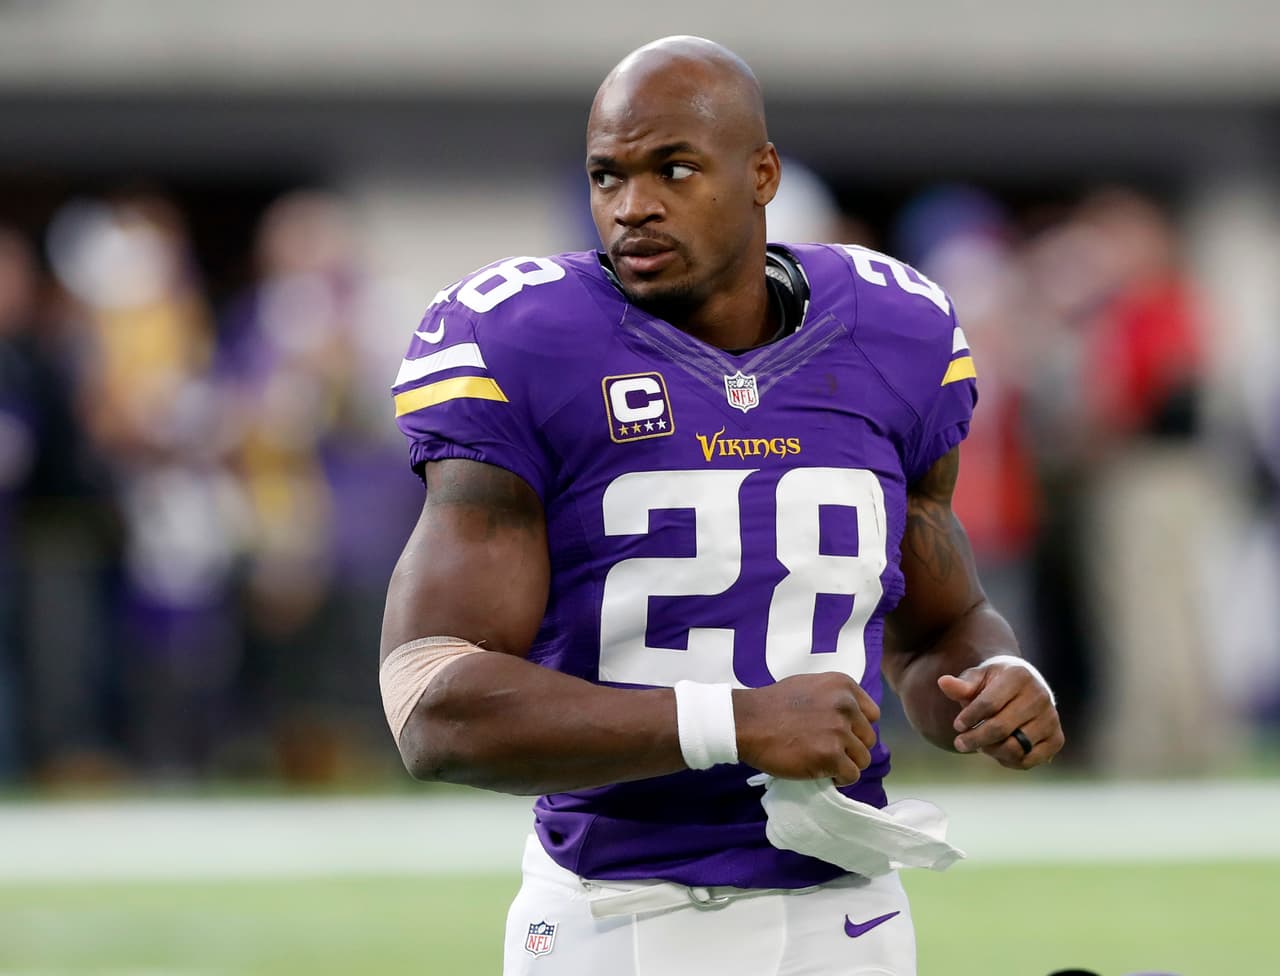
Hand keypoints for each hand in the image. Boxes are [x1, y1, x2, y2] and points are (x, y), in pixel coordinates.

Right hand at [734, 673, 879, 786]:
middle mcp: (846, 706)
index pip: (872, 715)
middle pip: (868, 739)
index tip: (839, 734)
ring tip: (823, 762)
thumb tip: (850, 719)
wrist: (747, 722)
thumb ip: (834, 698)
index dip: (856, 728)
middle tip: (827, 750)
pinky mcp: (831, 756)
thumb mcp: (809, 686)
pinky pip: (851, 775)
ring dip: (845, 764)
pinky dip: (838, 778)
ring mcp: (839, 731)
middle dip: (851, 747)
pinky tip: (821, 772)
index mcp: (843, 686)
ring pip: (862, 759)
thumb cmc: (772, 705)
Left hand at [938, 659, 1063, 768]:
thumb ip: (962, 685)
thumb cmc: (994, 684)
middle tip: (960, 743)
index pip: (989, 703)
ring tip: (981, 744)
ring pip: (1015, 747)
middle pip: (1001, 728)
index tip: (956, 725)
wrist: (1024, 688)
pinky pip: (1029, 761)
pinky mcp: (1057, 738)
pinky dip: (1009, 761)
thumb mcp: (977, 679)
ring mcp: (1051, 718)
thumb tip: (943, 682)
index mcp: (1019, 676)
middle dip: (975, 739)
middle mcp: (1040, 696)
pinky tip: (997, 751)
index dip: (969, 717)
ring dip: (991, 750)